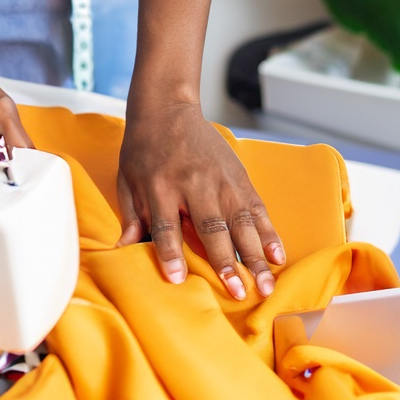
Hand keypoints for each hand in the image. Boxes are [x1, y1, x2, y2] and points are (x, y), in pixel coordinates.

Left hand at [116, 100, 284, 298]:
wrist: (167, 107)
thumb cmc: (143, 148)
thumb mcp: (127, 179)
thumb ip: (131, 216)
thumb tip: (122, 251)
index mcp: (159, 186)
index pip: (165, 225)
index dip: (170, 253)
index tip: (177, 279)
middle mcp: (193, 183)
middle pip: (210, 227)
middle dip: (225, 262)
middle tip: (238, 293)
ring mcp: (220, 179)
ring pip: (240, 222)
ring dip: (254, 255)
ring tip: (265, 284)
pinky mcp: (238, 175)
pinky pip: (256, 207)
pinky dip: (269, 232)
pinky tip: (277, 256)